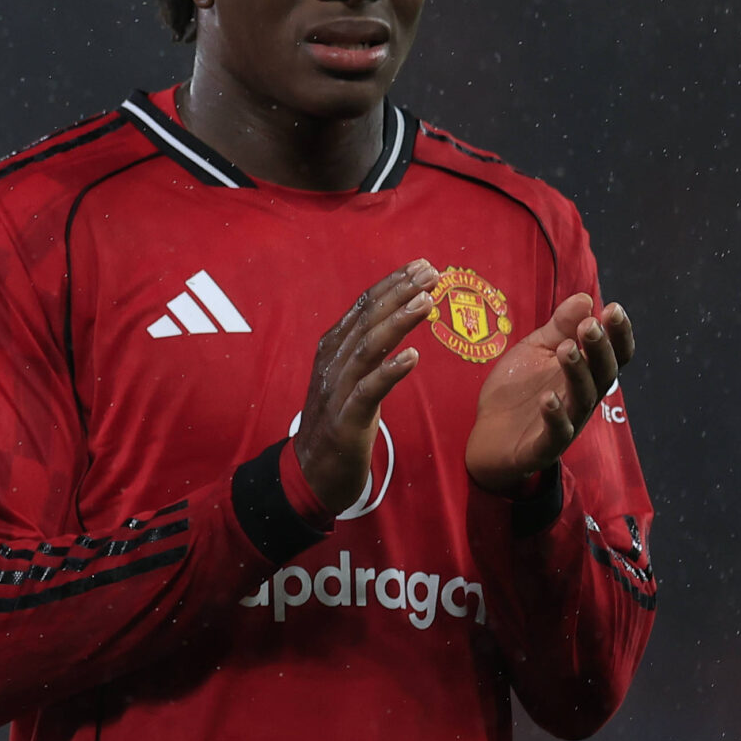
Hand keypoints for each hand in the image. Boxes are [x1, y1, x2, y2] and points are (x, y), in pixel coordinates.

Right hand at [294, 261, 436, 514]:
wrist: (310, 474)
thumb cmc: (337, 425)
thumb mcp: (349, 379)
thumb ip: (365, 351)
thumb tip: (393, 319)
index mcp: (332, 351)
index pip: (362, 308)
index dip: (391, 285)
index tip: (421, 265)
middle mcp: (331, 364)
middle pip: (366, 321)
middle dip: (398, 293)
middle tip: (430, 272)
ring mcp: (336, 391)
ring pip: (367, 349)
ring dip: (396, 323)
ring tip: (425, 302)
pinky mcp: (346, 420)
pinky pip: (368, 391)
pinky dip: (389, 372)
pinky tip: (412, 358)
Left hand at [465, 293, 633, 492]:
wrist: (487, 438)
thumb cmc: (517, 391)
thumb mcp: (535, 352)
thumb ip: (559, 327)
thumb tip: (585, 298)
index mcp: (584, 374)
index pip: (613, 353)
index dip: (618, 333)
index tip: (613, 308)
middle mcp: (581, 398)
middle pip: (603, 373)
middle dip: (599, 348)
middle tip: (591, 325)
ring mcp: (566, 423)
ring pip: (582, 399)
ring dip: (577, 373)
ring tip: (567, 349)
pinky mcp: (543, 446)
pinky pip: (556, 433)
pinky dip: (554, 416)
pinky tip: (547, 398)